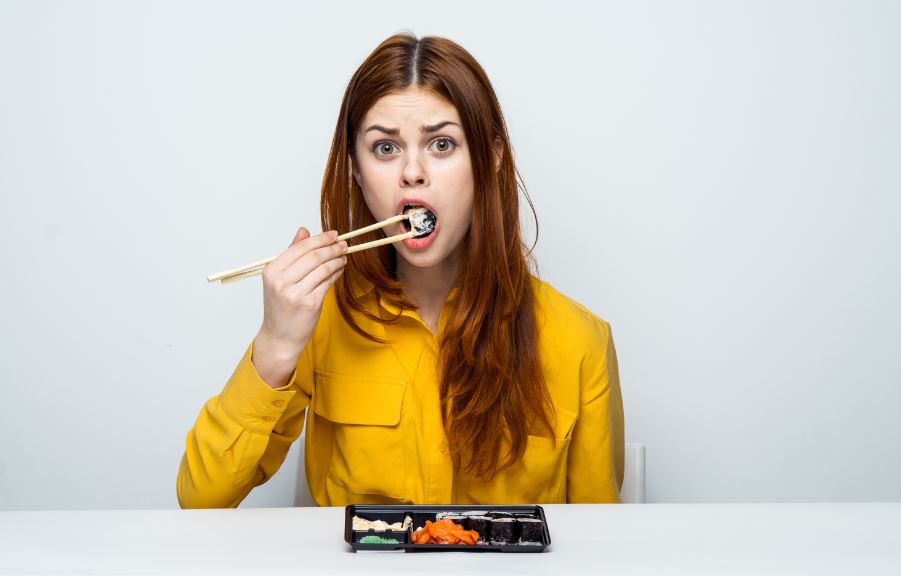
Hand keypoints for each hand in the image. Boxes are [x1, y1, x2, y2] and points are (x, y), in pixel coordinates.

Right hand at [252, 228, 346, 387]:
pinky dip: (336, 274)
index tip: (333, 234)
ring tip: (343, 256)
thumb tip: (303, 230)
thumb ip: (292, 254)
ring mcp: (295, 293)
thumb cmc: (281, 307)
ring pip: (323, 269)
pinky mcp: (309, 304)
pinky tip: (340, 270)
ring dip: (337, 260)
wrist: (280, 337)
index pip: (299, 248)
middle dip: (332, 248)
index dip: (319, 239)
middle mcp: (280, 281)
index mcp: (271, 271)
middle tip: (343, 244)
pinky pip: (327, 283)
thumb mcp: (280, 278)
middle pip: (313, 256)